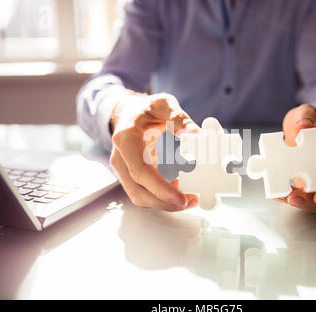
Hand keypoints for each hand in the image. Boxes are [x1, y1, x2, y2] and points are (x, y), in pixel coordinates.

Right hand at [110, 92, 198, 210]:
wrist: (129, 113)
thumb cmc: (146, 109)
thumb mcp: (163, 104)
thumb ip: (179, 118)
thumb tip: (195, 134)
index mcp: (126, 138)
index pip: (140, 171)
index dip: (160, 188)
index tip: (180, 198)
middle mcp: (120, 157)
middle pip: (138, 191)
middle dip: (165, 202)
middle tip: (191, 201)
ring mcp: (123, 169)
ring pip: (140, 196)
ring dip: (165, 203)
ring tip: (190, 199)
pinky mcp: (131, 176)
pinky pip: (145, 192)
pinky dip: (162, 197)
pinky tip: (181, 192)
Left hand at [276, 104, 315, 212]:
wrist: (303, 127)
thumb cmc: (310, 120)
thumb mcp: (308, 111)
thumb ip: (307, 115)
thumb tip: (303, 125)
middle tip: (294, 199)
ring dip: (303, 203)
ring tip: (284, 197)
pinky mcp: (312, 185)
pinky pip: (306, 197)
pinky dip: (292, 198)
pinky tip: (278, 193)